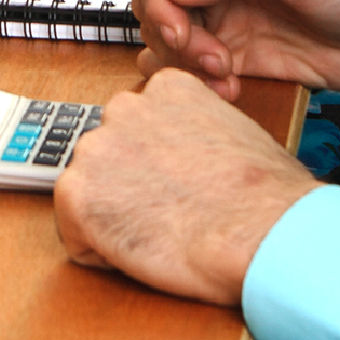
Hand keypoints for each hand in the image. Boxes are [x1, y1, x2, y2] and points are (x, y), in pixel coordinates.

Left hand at [53, 69, 316, 305]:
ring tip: (162, 232)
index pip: (141, 129)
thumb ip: (199, 132)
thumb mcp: (235, 132)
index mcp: (167, 87)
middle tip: (171, 213)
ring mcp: (95, 148)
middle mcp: (124, 107)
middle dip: (130, 188)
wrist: (258, 228)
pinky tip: (144, 249)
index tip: (181, 186)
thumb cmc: (264, 194)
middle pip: (111, 159)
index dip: (160, 168)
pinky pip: (77, 235)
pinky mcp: (75, 195)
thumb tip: (196, 157)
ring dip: (116, 218)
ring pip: (92, 195)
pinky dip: (102, 253)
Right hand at [131, 0, 339, 101]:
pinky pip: (190, 72)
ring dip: (183, 64)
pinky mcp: (233, 56)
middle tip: (211, 56)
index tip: (178, 24)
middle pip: (152, 3)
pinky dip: (198, 85)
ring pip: (164, 42)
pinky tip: (231, 87)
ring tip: (224, 73)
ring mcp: (222, 18)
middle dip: (171, 35)